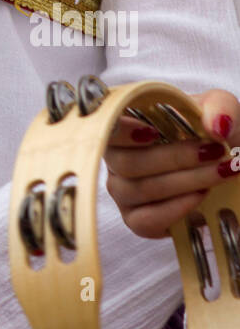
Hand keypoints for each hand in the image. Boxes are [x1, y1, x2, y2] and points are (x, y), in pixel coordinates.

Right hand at [105, 90, 239, 238]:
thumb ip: (219, 107)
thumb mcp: (220, 109)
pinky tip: (201, 196)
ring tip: (219, 173)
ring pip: (138, 190)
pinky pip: (145, 220)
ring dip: (185, 182)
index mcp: (126, 121)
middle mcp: (115, 156)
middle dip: (176, 159)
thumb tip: (216, 126)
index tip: (153, 133)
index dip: (120, 131)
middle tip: (214, 152)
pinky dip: (175, 209)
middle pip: (127, 163)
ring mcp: (122, 189)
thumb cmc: (210, 134)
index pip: (104, 126)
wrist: (223, 165)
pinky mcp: (136, 219)